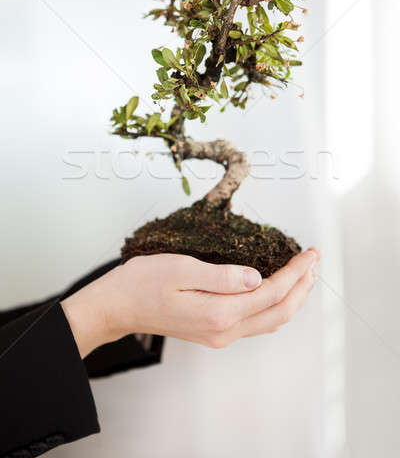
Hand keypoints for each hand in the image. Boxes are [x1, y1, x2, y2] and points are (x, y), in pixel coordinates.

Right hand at [61, 248, 318, 357]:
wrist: (117, 307)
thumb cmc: (143, 282)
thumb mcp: (181, 269)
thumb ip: (222, 276)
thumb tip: (257, 277)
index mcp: (219, 313)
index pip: (272, 292)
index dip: (296, 272)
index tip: (310, 252)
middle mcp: (224, 330)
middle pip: (279, 312)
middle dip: (302, 286)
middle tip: (314, 260)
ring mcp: (219, 335)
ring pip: (270, 319)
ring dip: (292, 297)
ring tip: (304, 272)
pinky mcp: (213, 332)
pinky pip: (256, 321)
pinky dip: (275, 304)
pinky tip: (276, 288)